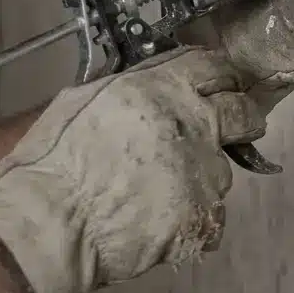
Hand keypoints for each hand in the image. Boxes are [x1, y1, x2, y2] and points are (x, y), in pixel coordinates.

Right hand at [0, 47, 261, 292]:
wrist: (50, 223)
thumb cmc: (52, 161)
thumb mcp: (85, 100)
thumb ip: (131, 90)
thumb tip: (149, 88)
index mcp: (164, 89)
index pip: (214, 67)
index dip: (220, 76)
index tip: (221, 84)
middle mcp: (197, 125)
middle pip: (243, 112)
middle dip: (241, 118)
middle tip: (229, 129)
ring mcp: (205, 173)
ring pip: (222, 171)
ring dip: (202, 177)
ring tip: (161, 193)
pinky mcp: (205, 217)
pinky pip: (212, 217)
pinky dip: (194, 221)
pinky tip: (162, 225)